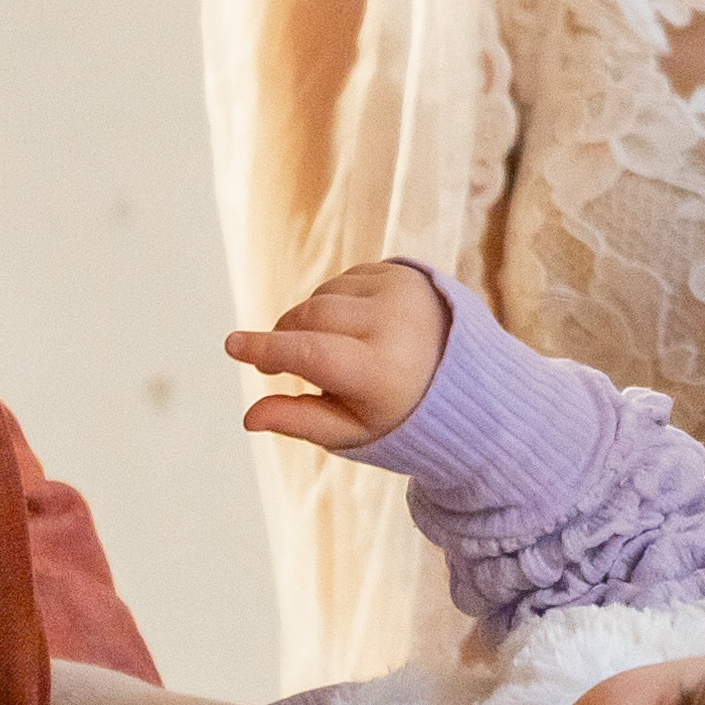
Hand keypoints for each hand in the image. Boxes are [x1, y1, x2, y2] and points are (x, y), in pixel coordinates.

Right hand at [226, 260, 449, 450]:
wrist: (471, 384)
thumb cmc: (402, 414)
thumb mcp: (355, 431)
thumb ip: (300, 421)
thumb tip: (249, 418)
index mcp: (382, 372)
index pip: (311, 353)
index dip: (267, 349)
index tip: (232, 345)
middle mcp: (395, 324)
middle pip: (310, 318)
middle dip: (286, 337)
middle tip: (281, 364)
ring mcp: (403, 292)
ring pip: (324, 296)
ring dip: (313, 321)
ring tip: (339, 352)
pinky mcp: (406, 273)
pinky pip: (346, 280)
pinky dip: (337, 303)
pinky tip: (358, 327)